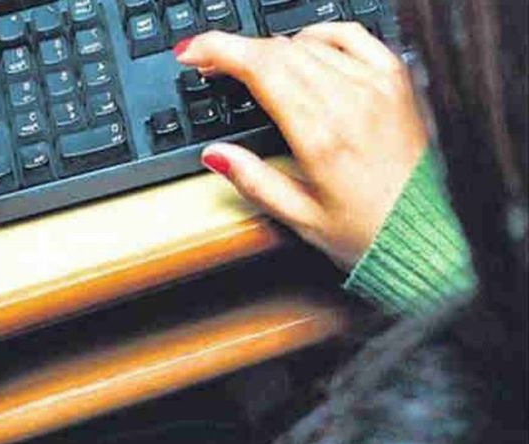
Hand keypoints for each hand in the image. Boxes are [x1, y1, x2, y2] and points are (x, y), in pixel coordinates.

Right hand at [177, 23, 427, 267]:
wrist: (430, 232)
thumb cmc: (371, 230)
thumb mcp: (301, 219)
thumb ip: (254, 181)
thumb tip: (215, 155)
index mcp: (320, 134)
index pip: (259, 67)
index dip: (217, 50)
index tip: (190, 53)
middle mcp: (349, 101)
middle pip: (276, 50)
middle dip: (234, 49)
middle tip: (208, 64)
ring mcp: (374, 85)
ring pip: (307, 42)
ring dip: (269, 47)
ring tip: (249, 64)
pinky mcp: (394, 80)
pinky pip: (350, 35)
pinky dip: (319, 34)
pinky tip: (303, 48)